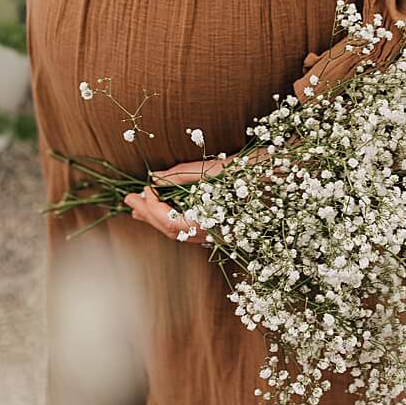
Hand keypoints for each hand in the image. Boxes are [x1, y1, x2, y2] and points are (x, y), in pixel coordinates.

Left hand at [126, 153, 242, 245]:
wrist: (278, 174)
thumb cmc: (246, 171)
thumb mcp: (210, 170)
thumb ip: (179, 176)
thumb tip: (153, 179)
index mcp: (213, 225)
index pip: (170, 222)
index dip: (152, 206)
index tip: (145, 188)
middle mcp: (214, 234)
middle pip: (171, 230)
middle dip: (147, 214)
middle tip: (127, 201)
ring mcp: (216, 232)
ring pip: (178, 231)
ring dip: (155, 217)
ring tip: (135, 207)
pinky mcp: (218, 226)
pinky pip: (187, 227)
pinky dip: (169, 217)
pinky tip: (158, 209)